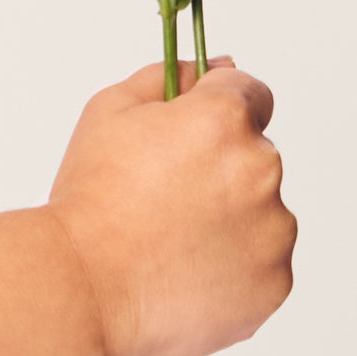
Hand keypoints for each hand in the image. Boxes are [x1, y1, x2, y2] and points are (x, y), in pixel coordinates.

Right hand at [47, 57, 295, 355]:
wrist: (81, 289)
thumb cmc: (88, 201)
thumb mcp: (108, 112)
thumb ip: (169, 76)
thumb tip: (218, 67)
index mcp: (224, 119)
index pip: (251, 94)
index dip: (218, 114)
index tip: (193, 139)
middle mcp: (261, 168)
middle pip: (255, 157)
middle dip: (220, 172)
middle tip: (164, 202)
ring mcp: (274, 229)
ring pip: (263, 214)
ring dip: (230, 222)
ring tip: (170, 245)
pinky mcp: (275, 282)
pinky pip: (263, 266)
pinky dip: (234, 270)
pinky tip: (184, 275)